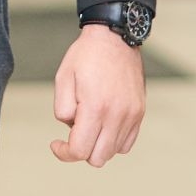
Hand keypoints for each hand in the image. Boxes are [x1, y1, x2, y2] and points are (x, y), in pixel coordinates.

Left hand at [52, 24, 146, 167]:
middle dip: (81, 150)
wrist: (115, 37)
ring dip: (97, 145)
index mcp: (95, 107)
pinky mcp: (139, 112)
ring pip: (113, 152)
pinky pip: (127, 143)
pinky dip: (113, 141)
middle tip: (73, 130)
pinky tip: (103, 123)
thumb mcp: (63, 78)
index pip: (80, 150)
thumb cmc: (86, 55)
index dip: (63, 153)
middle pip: (97, 158)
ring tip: (90, 121)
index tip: (56, 144)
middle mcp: (117, 115)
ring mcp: (131, 115)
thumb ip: (63, 109)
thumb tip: (71, 128)